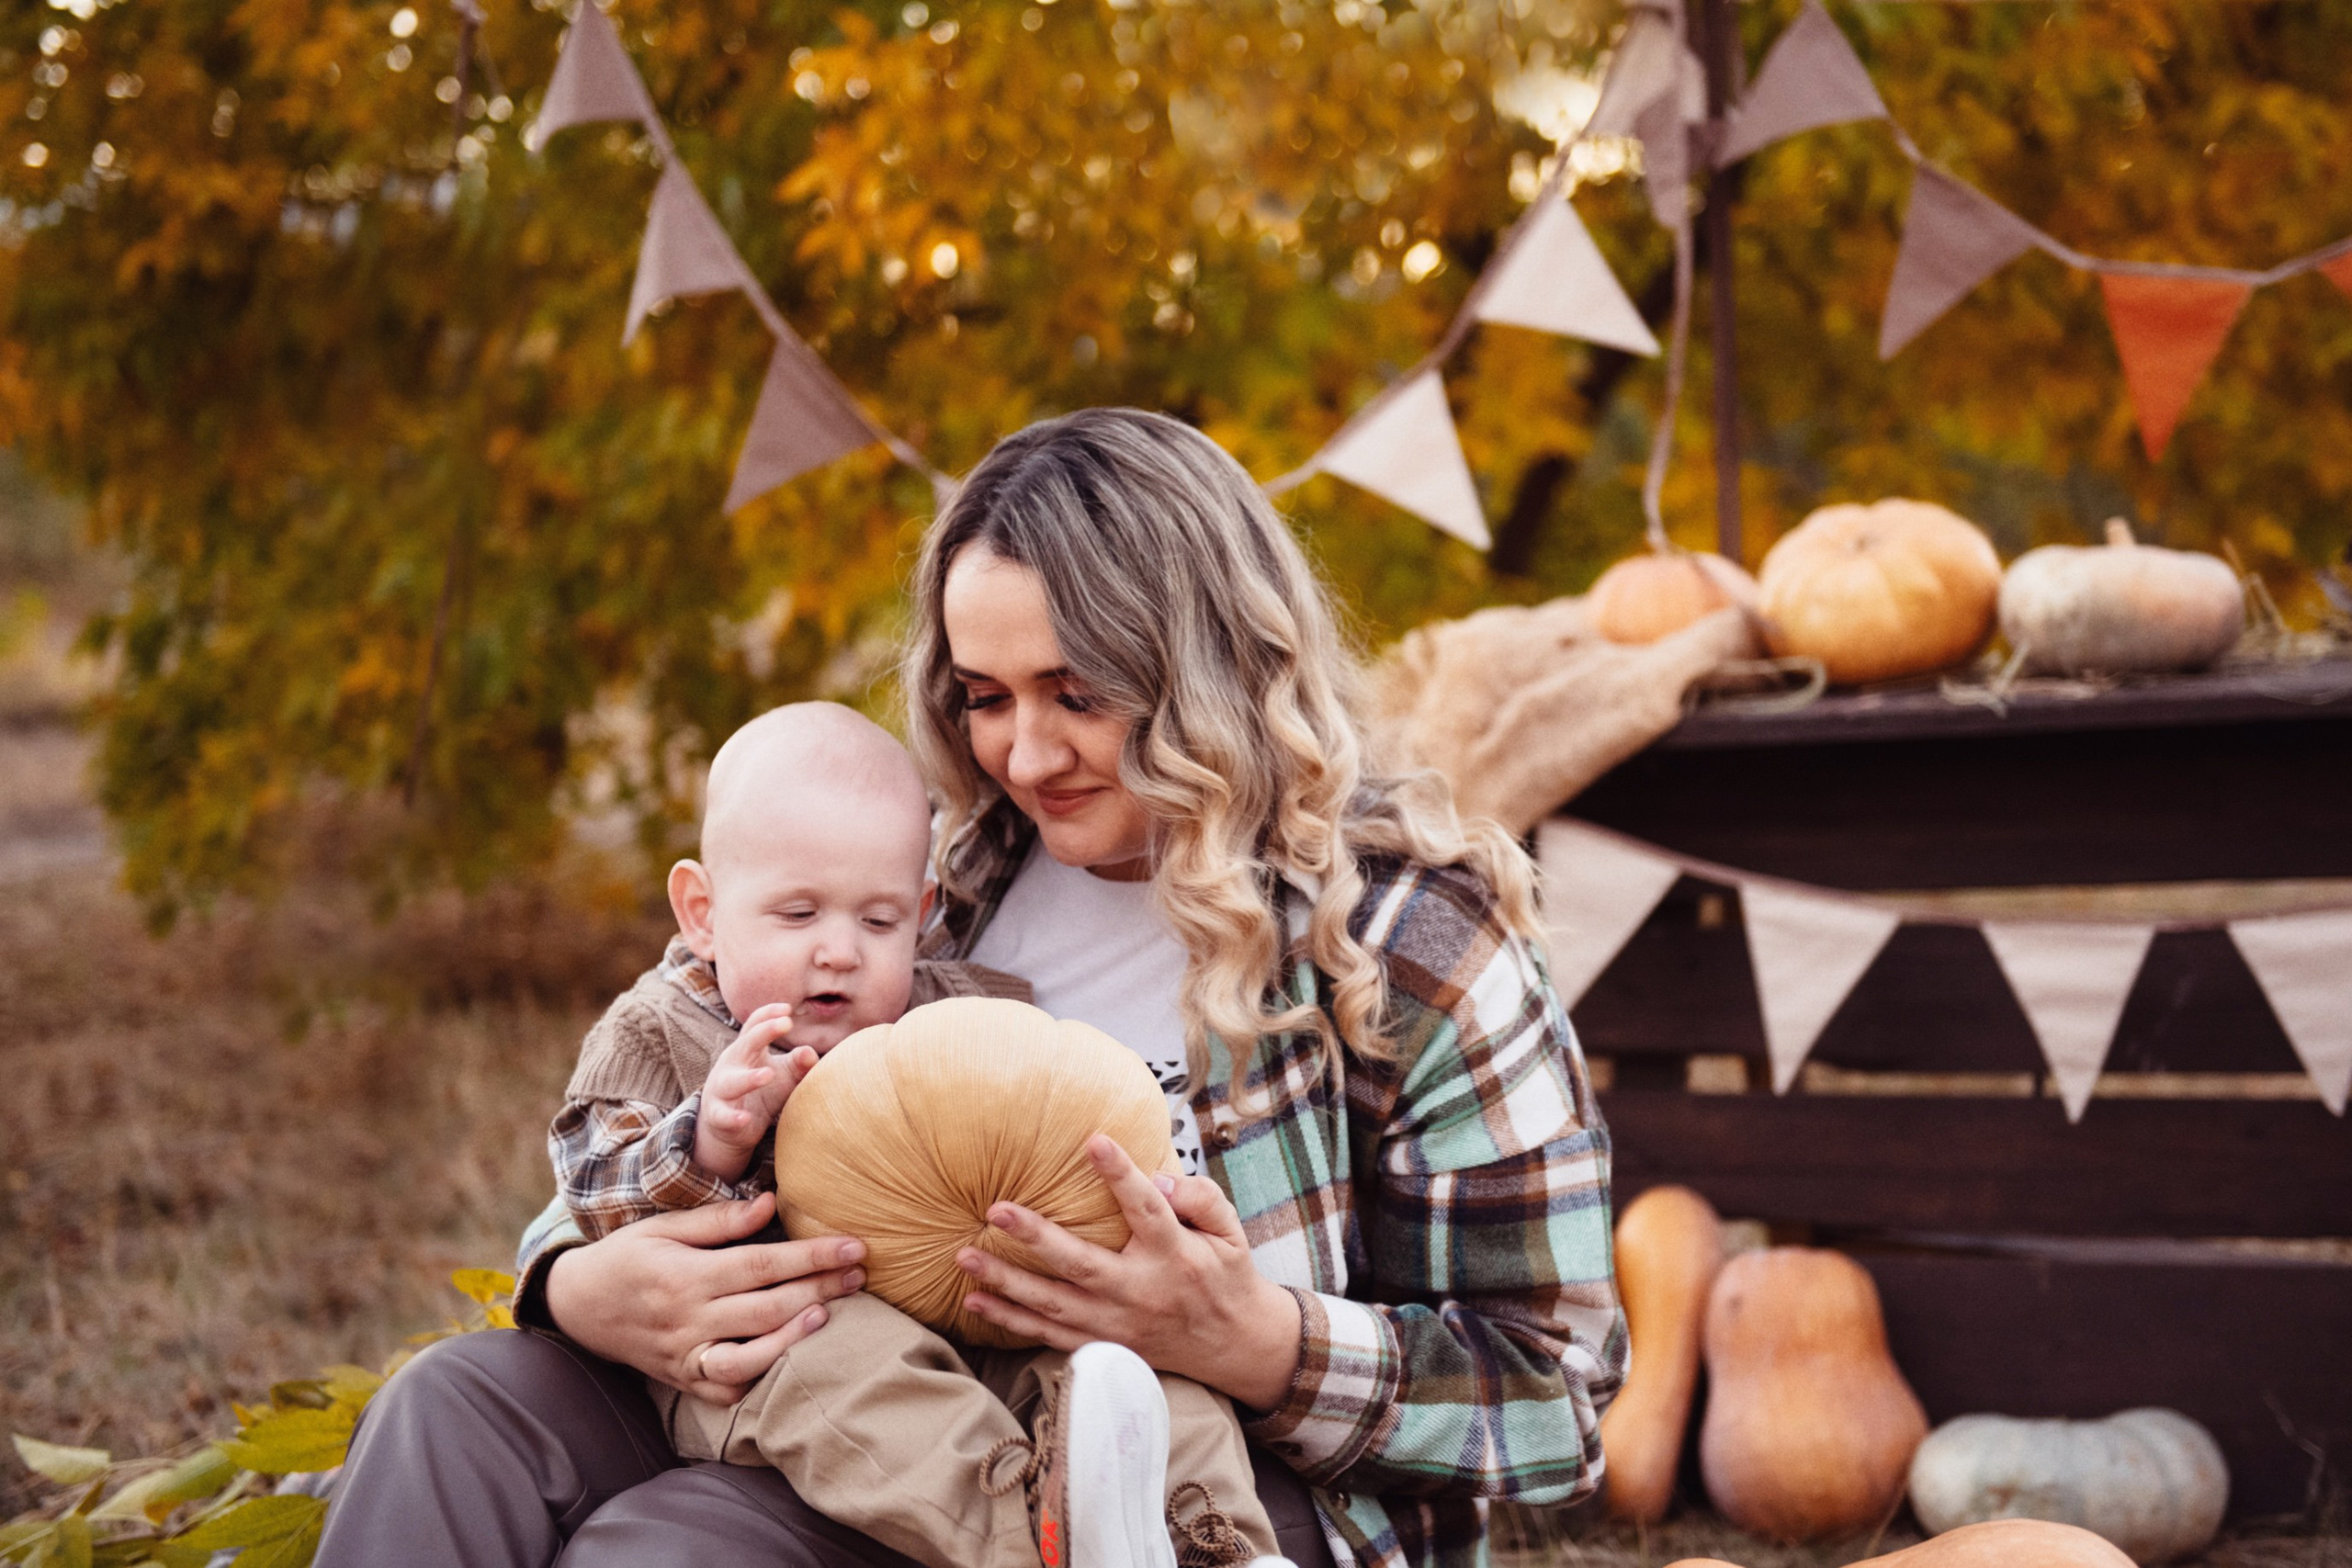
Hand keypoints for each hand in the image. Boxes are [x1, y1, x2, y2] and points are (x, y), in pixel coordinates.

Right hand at [544, 1192, 865, 1405]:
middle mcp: (688, 1319)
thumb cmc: (627, 1256)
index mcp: (686, 1275)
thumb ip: (718, 1219)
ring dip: (794, 1337)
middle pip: (768, 1307)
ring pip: (750, 1356)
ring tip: (830, 1314)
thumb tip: (771, 1203)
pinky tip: (789, 1356)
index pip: (763, 1264)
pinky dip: (759, 1377)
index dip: (812, 1256)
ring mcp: (685, 1354)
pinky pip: (726, 1388)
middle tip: (860, 1274)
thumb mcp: (663, 1226)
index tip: (853, 1246)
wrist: (576, 1306)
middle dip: (820, 1289)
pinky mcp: (683, 1379)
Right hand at [693, 1003, 814, 1181]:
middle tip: (785, 1023)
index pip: (753, 1026)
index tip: (788, 1008)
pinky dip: (733, 1117)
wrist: (732, 1128)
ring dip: (749, 1078)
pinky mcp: (718, 1116)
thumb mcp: (784, 1076)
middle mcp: (730, 1066)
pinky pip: (723, 1116)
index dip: (768, 1014)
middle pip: (744, 1045)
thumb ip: (798, 1064)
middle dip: (763, 1033)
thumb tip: (810, 1052)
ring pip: (732, 1082)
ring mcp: (721, 1091)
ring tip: (769, 1074)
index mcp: (745, 1051)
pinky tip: (745, 1118)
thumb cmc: (763, 1093)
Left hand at [954, 1135, 1303, 1411]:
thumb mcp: (1230, 1232)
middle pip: (1081, 1264)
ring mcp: (1118, 1324)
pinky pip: (1049, 1334)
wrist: (1234, 1347)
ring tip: (964, 1257)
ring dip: (1006, 1282)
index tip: (1094, 1140)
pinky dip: (1011, 1321)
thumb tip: (1158, 1177)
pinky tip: (975, 1301)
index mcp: (1175, 1256)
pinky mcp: (1104, 1345)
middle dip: (1036, 1237)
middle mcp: (1141, 1292)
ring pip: (1053, 1304)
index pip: (1146, 1209)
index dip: (1120, 1174)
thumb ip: (1200, 1198)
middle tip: (996, 1210)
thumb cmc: (1226, 1276)